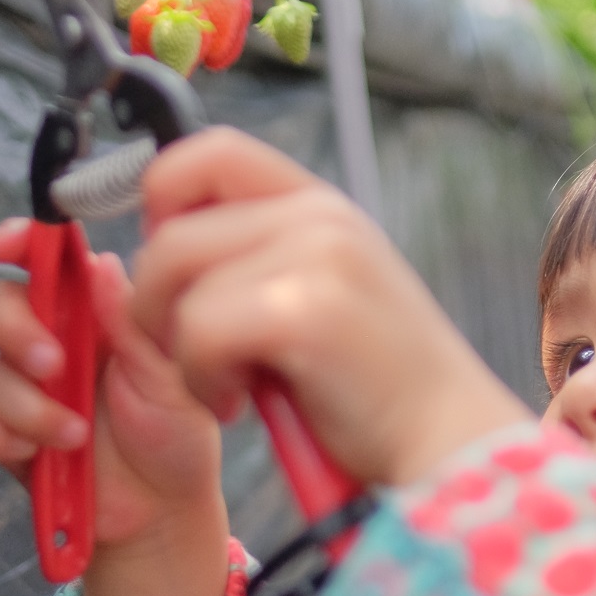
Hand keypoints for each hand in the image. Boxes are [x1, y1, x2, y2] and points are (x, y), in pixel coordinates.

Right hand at [0, 219, 226, 551]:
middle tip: (53, 366)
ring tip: (75, 437)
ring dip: (27, 406)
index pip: (47, 260)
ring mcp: (24, 388)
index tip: (4, 245)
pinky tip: (34, 455)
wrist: (162, 511)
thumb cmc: (176, 435)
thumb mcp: (171, 377)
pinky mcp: (5, 436)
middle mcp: (52, 340)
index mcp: (93, 312)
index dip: (19, 240)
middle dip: (15, 331)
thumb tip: (102, 263)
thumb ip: (133, 323)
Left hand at [129, 130, 530, 488]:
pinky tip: (241, 404)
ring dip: (179, 351)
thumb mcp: (314, 296)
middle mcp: (319, 216)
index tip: (171, 276)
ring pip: (177, 282)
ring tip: (228, 386)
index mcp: (319, 205)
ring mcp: (317, 256)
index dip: (160, 205)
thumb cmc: (372, 387)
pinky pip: (199, 330)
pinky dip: (201, 380)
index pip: (208, 153)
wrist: (448, 443)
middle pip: (172, 231)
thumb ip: (249, 261)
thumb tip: (147, 255)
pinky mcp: (306, 310)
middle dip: (155, 305)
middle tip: (190, 355)